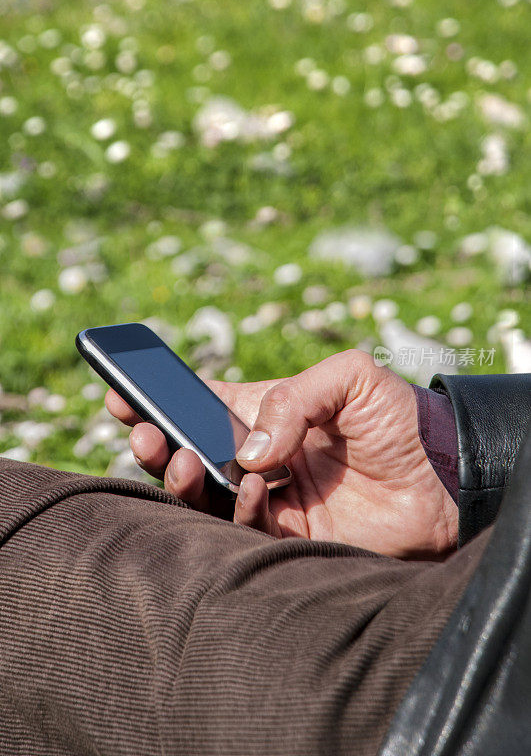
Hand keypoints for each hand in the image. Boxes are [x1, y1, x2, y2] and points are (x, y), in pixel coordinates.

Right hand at [105, 350, 457, 557]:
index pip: (200, 404)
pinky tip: (254, 485)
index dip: (160, 399)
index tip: (124, 395)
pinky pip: (244, 527)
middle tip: (143, 433)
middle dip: (156, 443)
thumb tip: (248, 452)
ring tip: (182, 461)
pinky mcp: (288, 537)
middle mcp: (259, 456)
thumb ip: (294, 399)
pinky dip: (238, 508)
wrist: (445, 478)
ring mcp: (270, 497)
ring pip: (205, 495)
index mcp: (266, 411)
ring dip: (184, 479)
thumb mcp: (349, 378)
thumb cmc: (399, 419)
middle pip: (189, 452)